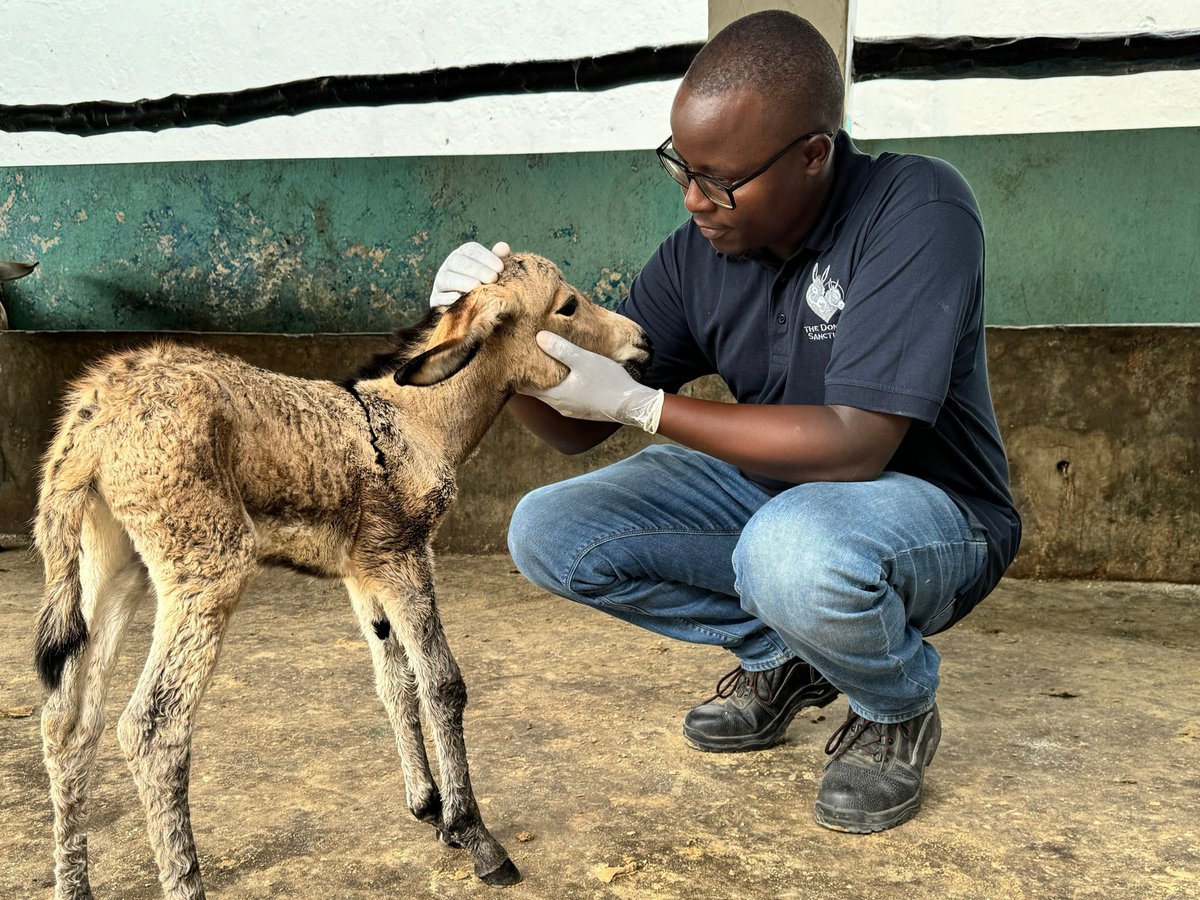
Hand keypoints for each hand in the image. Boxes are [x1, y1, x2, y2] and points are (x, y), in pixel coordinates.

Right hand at [429, 241, 510, 306]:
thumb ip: (499, 260)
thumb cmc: (487, 287)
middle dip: (476, 269)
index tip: (500, 268)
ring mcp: (439, 284)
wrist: (475, 312)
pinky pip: (438, 298)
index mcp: (462, 255)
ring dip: (462, 282)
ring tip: (477, 286)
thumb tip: (503, 247)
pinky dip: (447, 298)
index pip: (471, 250)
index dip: (485, 257)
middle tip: (492, 278)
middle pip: (457, 262)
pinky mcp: (435, 301)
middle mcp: (448, 266)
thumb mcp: (494, 272)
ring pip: (445, 279)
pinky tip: (458, 298)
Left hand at [524, 331, 663, 433]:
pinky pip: (562, 397)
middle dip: (531, 376)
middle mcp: (558, 405)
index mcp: (555, 394)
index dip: (519, 373)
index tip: (513, 360)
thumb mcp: (583, 359)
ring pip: (550, 394)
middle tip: (524, 359)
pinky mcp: (580, 410)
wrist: (631, 405)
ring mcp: (569, 409)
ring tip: (542, 365)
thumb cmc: (607, 381)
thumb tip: (539, 337)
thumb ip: (560, 349)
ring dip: (546, 381)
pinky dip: (558, 387)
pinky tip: (565, 377)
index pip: (525, 386)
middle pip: (536, 390)